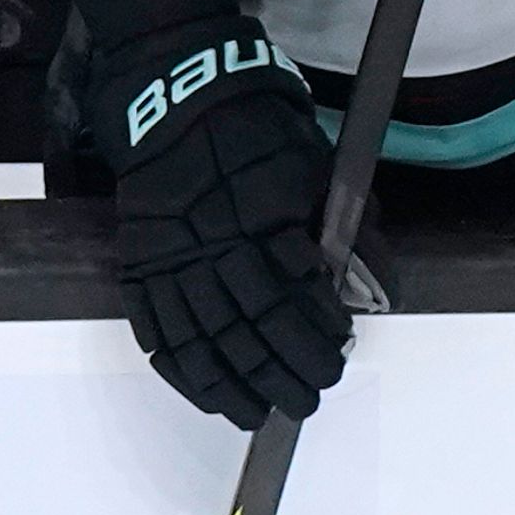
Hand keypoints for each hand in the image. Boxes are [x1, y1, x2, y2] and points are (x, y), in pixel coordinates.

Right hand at [93, 19, 352, 429]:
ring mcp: (169, 258)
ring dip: (233, 384)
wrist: (180, 101)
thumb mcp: (318, 166)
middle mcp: (211, 245)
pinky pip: (156, 330)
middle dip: (284, 370)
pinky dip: (181, 370)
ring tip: (261, 413)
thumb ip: (346, 226)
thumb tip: (375, 282)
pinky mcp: (139, 265)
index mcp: (261, 219)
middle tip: (311, 395)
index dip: (317, 330)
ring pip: (201, 339)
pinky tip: (207, 394)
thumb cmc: (259, 130)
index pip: (294, 293)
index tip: (339, 348)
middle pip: (250, 327)